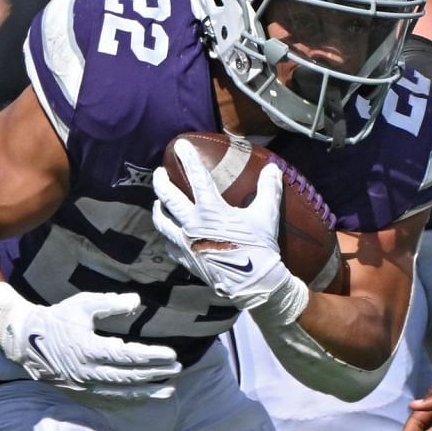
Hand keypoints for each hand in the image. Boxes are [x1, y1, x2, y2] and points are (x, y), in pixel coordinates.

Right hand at [0, 285, 182, 398]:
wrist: (26, 342)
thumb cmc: (56, 319)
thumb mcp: (82, 306)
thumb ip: (110, 304)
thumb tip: (135, 301)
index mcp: (87, 349)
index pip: (127, 356)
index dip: (151, 357)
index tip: (171, 354)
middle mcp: (87, 372)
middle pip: (128, 377)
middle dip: (155, 374)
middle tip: (177, 368)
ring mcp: (84, 386)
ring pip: (121, 393)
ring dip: (147, 392)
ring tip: (169, 389)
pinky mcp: (81, 393)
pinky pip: (110, 399)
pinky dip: (130, 399)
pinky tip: (146, 397)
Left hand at [150, 158, 297, 316]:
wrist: (253, 285)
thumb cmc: (260, 249)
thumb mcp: (267, 216)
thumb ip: (268, 189)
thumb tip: (274, 168)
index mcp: (210, 211)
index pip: (197, 177)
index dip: (189, 158)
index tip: (180, 145)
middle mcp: (192, 225)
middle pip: (168, 198)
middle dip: (161, 182)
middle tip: (159, 172)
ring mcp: (186, 244)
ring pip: (162, 222)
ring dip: (158, 209)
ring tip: (158, 203)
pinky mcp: (186, 260)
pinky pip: (170, 246)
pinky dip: (168, 237)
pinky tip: (170, 235)